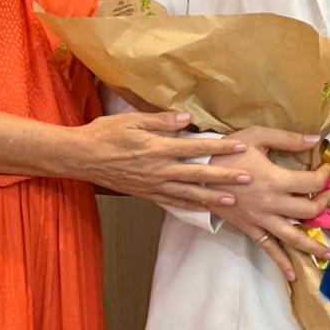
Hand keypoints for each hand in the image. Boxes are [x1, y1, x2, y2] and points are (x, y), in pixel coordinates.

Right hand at [74, 111, 250, 208]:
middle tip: (247, 178)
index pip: (196, 147)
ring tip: (232, 201)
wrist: (82, 157)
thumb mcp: (132, 120)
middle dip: (224, 177)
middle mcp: (159, 169)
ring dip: (211, 197)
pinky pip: (171, 202)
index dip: (220, 147)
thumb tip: (187, 118)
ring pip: (188, 192)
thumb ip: (161, 121)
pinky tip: (202, 210)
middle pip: (198, 174)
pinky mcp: (146, 193)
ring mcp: (153, 184)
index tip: (240, 146)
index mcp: (158, 148)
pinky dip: (188, 206)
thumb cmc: (106, 133)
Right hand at [210, 127, 329, 280]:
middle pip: (308, 211)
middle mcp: (271, 204)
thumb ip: (287, 139)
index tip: (325, 170)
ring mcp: (261, 219)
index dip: (324, 177)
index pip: (311, 183)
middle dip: (325, 204)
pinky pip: (268, 248)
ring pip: (293, 237)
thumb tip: (315, 140)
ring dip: (313, 246)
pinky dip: (281, 262)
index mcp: (275, 180)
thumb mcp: (256, 136)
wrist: (198, 172)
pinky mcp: (250, 228)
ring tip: (329, 254)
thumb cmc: (227, 152)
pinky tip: (292, 274)